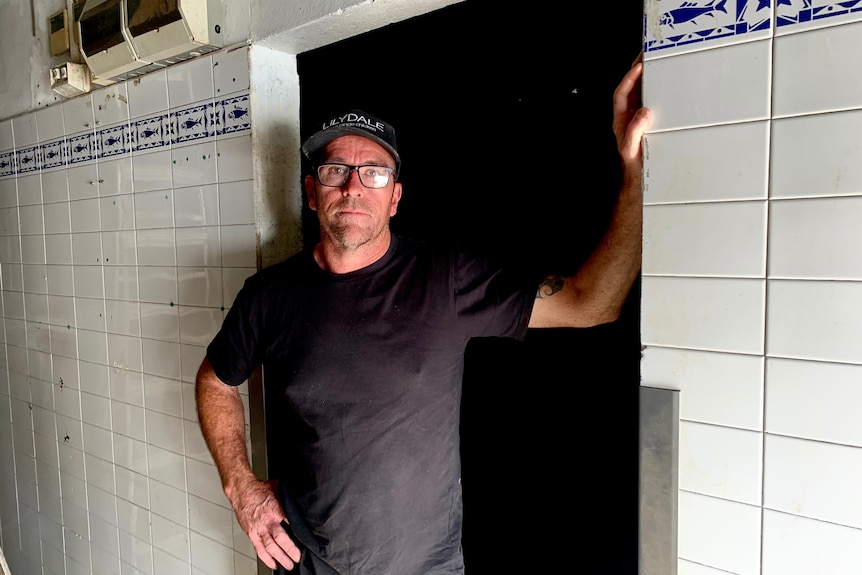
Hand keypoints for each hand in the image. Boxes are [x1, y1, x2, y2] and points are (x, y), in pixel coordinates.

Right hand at [228, 478, 301, 570]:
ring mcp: (259, 529)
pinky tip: (274, 564)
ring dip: (280, 557)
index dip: (299, 530)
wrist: (241, 491)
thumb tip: (302, 495)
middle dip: (290, 549)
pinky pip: (259, 549)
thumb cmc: (259, 490)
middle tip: (297, 557)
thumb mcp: (278, 488)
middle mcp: (267, 521)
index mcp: (275, 509)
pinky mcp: (251, 534)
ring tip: (289, 564)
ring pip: (270, 547)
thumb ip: (288, 496)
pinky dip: (266, 558)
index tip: (307, 538)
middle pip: (280, 538)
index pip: (290, 521)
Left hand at [612, 51, 651, 184]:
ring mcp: (640, 118)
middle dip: (637, 70)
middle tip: (647, 54)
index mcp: (621, 120)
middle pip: (631, 88)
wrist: (642, 177)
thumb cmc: (634, 164)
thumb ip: (634, 131)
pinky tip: (667, 82)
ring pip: (642, 92)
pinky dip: (659, 90)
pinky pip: (653, 101)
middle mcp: (629, 116)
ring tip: (656, 61)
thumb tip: (643, 111)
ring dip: (648, 77)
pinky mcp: (651, 121)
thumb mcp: (630, 148)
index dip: (628, 79)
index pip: (621, 94)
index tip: (638, 67)